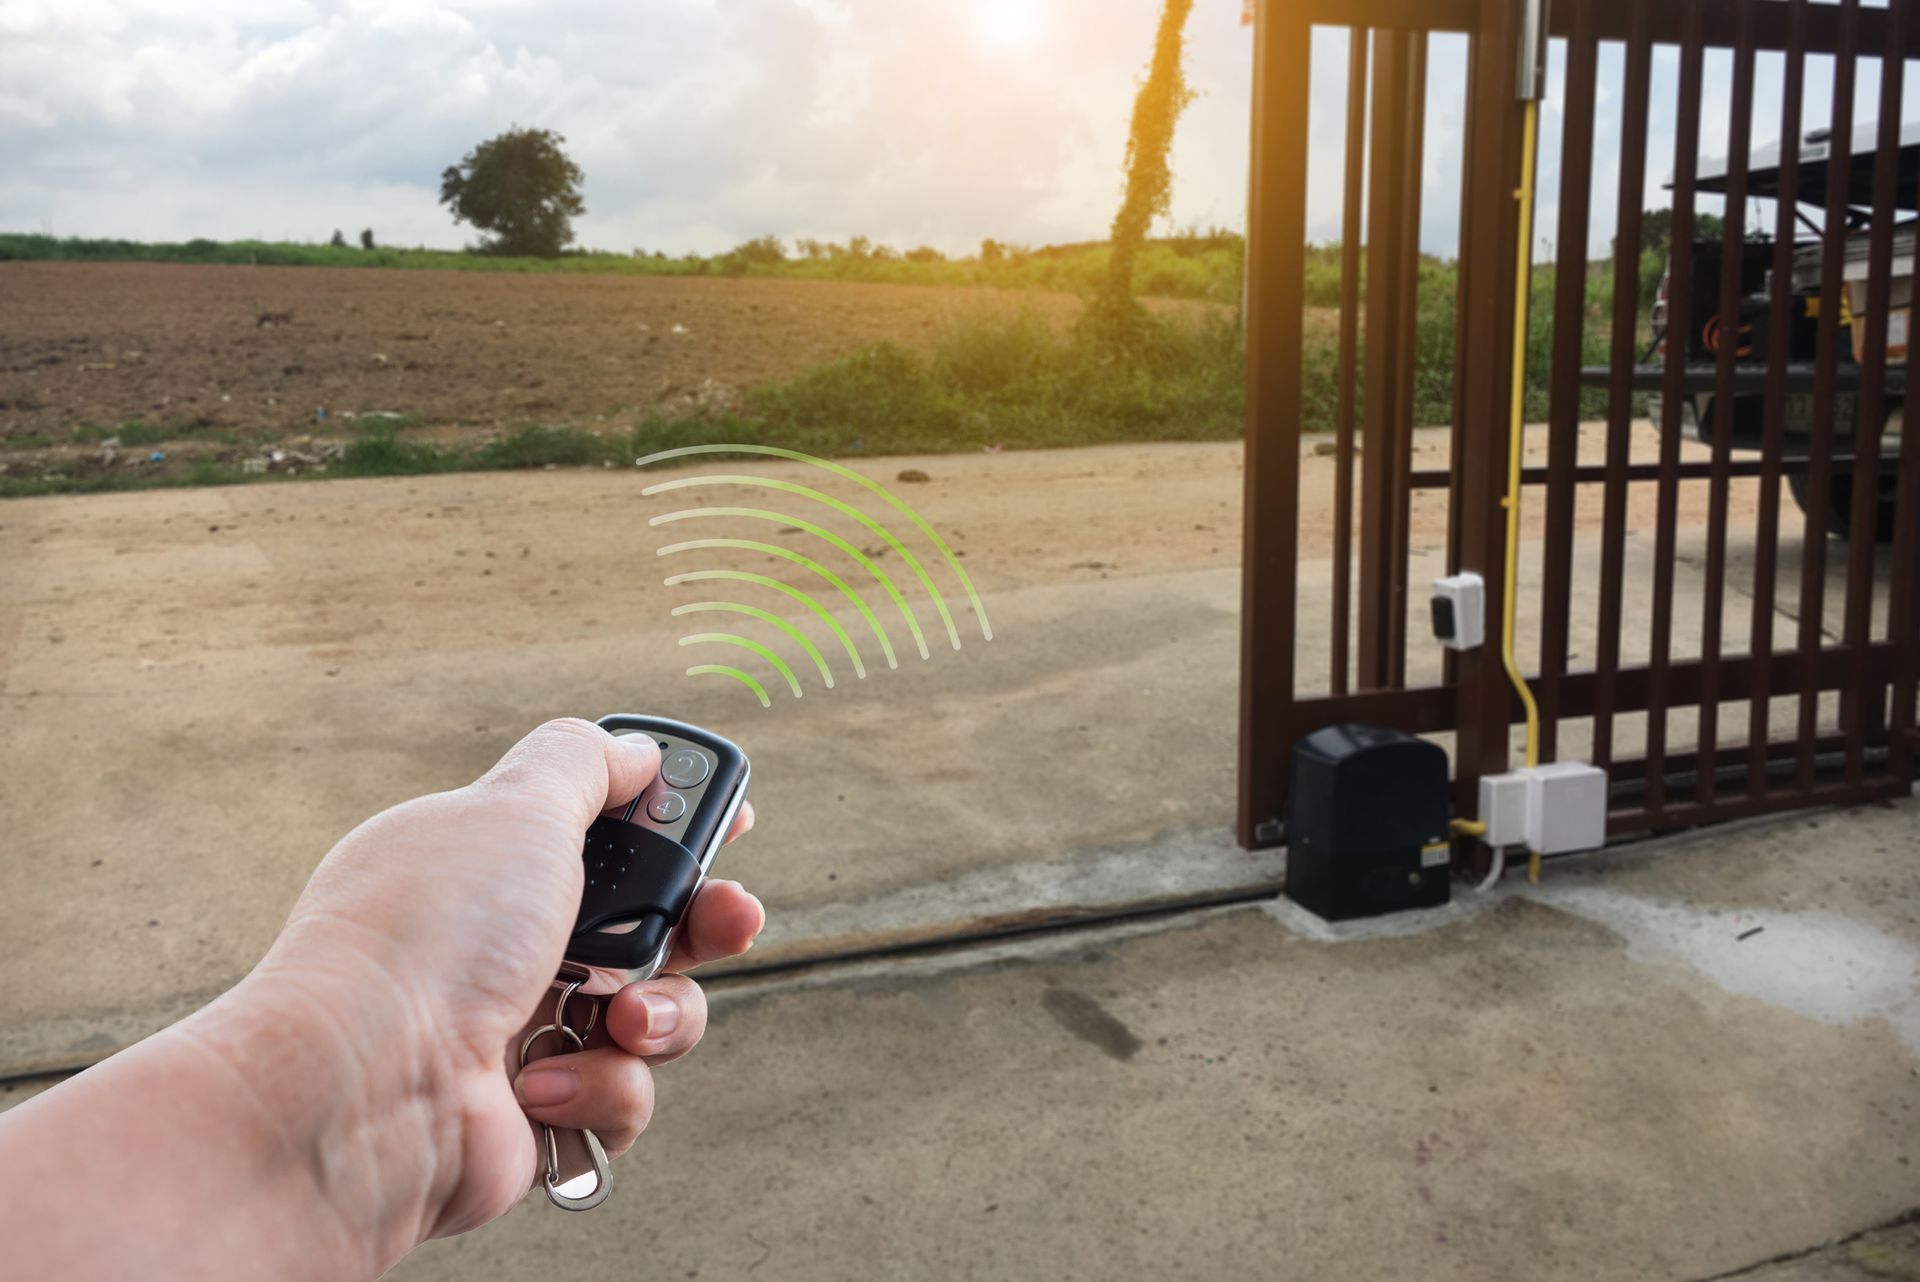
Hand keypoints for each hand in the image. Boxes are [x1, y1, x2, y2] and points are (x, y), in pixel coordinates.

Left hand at [246, 719, 761, 1248]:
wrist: (364, 1094)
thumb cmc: (429, 938)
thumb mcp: (517, 808)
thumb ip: (585, 764)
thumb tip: (635, 753)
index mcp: (493, 866)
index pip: (601, 832)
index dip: (672, 826)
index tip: (730, 824)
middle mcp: (505, 946)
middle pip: (648, 926)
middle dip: (703, 923)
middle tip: (730, 917)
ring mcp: (521, 1033)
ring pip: (651, 1015)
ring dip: (659, 1015)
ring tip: (621, 1020)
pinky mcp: (537, 1112)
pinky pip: (621, 1095)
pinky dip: (598, 1087)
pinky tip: (540, 1084)